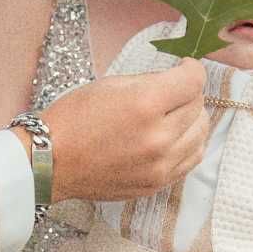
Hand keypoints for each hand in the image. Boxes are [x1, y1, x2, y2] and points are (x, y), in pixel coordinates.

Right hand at [42, 64, 211, 203]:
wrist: (50, 162)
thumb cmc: (74, 119)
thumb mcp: (111, 84)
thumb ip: (151, 81)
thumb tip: (178, 80)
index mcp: (145, 104)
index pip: (194, 80)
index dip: (190, 69)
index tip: (183, 68)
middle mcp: (158, 137)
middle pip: (199, 105)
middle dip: (188, 94)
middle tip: (170, 93)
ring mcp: (160, 165)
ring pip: (201, 133)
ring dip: (191, 119)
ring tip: (172, 116)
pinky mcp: (157, 183)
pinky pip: (192, 158)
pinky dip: (188, 143)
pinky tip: (172, 137)